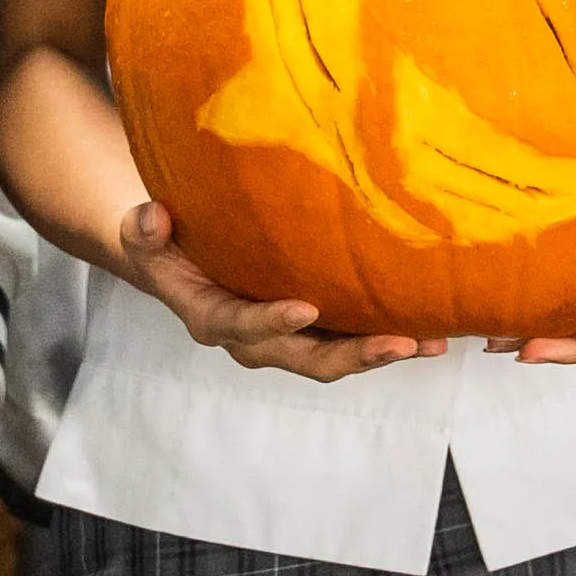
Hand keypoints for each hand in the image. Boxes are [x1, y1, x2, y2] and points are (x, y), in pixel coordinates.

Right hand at [118, 198, 426, 380]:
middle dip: (354, 355)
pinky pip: (352, 338)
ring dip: (384, 352)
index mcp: (215, 318)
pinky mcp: (315, 328)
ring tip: (431, 343)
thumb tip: (155, 217)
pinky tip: (431, 332)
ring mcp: (290, 338)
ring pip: (339, 356)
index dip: (272, 322)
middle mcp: (257, 339)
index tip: (305, 309)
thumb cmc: (165, 245)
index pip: (244, 326)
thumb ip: (145, 231)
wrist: (181, 260)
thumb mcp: (143, 235)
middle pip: (309, 358)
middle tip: (399, 344)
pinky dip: (389, 337)